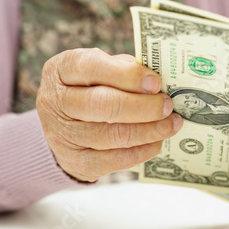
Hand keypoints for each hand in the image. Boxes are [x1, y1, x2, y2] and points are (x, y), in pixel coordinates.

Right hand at [36, 48, 182, 181]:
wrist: (61, 124)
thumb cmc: (90, 88)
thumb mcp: (101, 68)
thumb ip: (125, 69)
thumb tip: (158, 83)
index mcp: (62, 70)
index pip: (92, 67)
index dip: (128, 75)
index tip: (156, 82)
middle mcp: (56, 101)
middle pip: (104, 106)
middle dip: (143, 106)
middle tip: (167, 105)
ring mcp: (63, 134)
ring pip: (113, 135)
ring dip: (150, 130)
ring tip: (171, 124)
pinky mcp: (77, 161)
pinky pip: (115, 160)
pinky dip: (142, 151)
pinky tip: (157, 141)